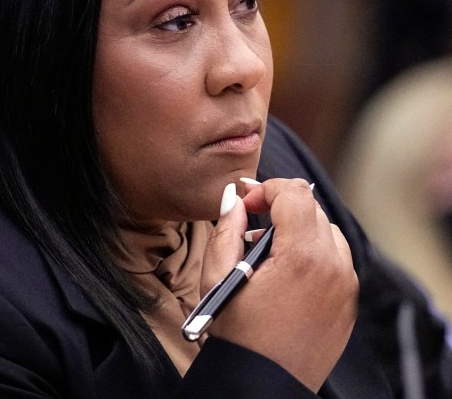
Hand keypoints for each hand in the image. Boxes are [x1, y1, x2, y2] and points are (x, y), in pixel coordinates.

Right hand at [201, 178, 357, 392]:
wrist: (261, 385)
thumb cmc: (236, 332)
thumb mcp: (218, 276)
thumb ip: (227, 228)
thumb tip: (233, 197)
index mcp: (303, 256)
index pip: (295, 194)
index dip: (267, 188)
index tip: (247, 203)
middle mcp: (333, 266)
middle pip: (313, 207)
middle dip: (281, 205)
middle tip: (253, 220)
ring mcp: (346, 285)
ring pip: (328, 230)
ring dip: (300, 226)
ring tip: (270, 247)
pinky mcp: (348, 301)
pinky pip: (337, 257)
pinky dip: (315, 249)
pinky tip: (288, 268)